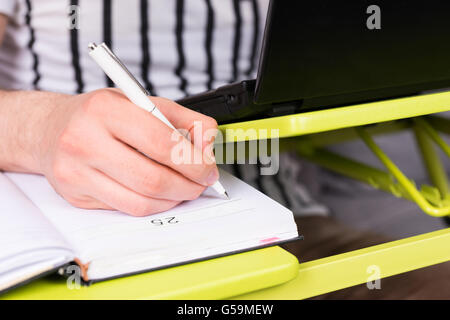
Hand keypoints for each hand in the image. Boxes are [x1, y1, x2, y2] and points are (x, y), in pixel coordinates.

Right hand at [37, 89, 218, 215]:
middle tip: (201, 182)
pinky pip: (126, 209)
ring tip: (184, 188)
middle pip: (153, 179)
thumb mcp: (142, 102)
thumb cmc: (99, 114)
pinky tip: (160, 193)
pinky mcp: (76, 196)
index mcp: (106, 110)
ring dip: (173, 199)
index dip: (194, 162)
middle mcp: (85, 141)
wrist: (48, 129)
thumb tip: (209, 147)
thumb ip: (184, 119)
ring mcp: (76, 172)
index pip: (162, 143)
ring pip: (141, 202)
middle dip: (188, 186)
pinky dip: (153, 204)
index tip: (208, 168)